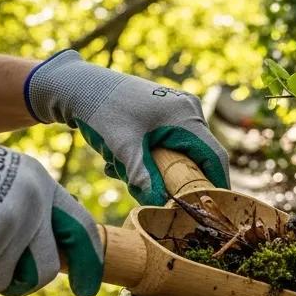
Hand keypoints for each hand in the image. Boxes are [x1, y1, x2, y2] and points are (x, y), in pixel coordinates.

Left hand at [24, 50, 229, 205]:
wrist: (80, 86)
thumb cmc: (103, 111)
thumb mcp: (123, 148)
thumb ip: (143, 177)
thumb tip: (160, 206)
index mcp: (186, 116)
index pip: (214, 157)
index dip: (216, 185)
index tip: (211, 210)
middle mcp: (188, 110)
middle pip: (196, 156)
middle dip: (173, 179)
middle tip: (151, 194)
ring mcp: (176, 110)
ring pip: (178, 152)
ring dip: (154, 169)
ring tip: (120, 170)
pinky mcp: (163, 113)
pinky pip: (166, 143)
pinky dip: (148, 157)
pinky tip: (118, 160)